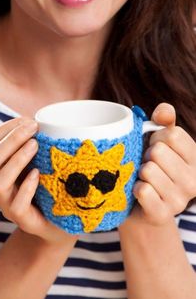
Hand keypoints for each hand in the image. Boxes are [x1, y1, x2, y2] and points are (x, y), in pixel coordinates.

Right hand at [0, 118, 77, 244]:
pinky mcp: (21, 218)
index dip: (5, 128)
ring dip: (16, 159)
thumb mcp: (37, 158)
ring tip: (36, 145)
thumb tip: (39, 118)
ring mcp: (5, 204)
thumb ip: (32, 141)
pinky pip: (17, 204)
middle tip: (34, 127)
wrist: (58, 218)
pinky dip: (26, 186)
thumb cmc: (46, 182)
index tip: (28, 120)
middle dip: (12, 139)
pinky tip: (37, 173)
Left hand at [130, 103, 195, 225]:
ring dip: (139, 173)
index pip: (172, 135)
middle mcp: (194, 181)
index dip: (156, 137)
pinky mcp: (162, 214)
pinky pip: (142, 190)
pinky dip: (135, 188)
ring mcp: (180, 201)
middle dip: (146, 156)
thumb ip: (164, 121)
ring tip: (144, 179)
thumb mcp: (160, 140)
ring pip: (148, 170)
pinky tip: (140, 193)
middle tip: (148, 166)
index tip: (156, 147)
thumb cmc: (151, 166)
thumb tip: (164, 112)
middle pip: (158, 152)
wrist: (140, 206)